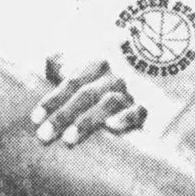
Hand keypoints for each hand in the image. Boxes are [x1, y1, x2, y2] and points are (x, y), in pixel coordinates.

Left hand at [30, 55, 146, 145]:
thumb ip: (67, 59)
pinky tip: (111, 127)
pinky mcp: (148, 104)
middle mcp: (113, 75)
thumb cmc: (113, 67)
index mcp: (97, 63)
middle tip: (43, 136)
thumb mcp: (91, 56)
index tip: (35, 119)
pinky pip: (138, 110)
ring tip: (69, 139)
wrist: (159, 59)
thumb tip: (48, 58)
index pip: (71, 82)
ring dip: (87, 120)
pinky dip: (125, 117)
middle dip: (63, 115)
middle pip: (85, 95)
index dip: (52, 99)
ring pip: (107, 103)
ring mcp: (131, 90)